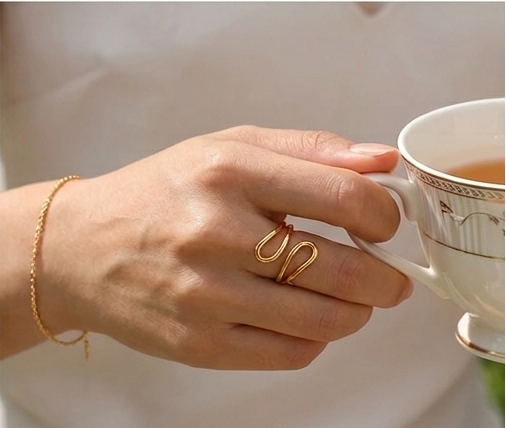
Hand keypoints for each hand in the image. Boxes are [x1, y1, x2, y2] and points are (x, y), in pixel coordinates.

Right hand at [42, 126, 410, 369]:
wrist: (81, 247)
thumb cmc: (160, 192)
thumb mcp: (228, 148)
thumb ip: (310, 150)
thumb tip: (380, 161)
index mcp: (229, 172)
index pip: (342, 195)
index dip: (383, 213)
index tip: (384, 222)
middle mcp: (216, 232)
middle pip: (341, 268)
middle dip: (385, 277)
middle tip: (387, 275)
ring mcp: (206, 295)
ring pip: (323, 320)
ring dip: (355, 310)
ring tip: (348, 296)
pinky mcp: (200, 343)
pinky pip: (290, 353)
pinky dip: (315, 338)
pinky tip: (303, 317)